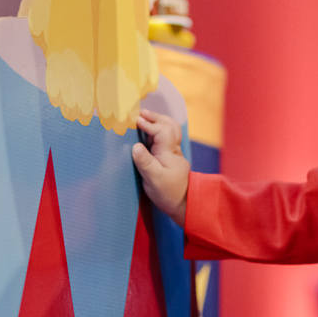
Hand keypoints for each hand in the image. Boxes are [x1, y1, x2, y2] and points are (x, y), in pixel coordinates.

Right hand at [132, 109, 189, 227]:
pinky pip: (166, 137)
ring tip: (144, 118)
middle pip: (169, 125)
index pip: (162, 130)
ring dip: (158, 121)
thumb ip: (144, 162)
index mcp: (169, 152)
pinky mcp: (171, 157)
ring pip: (170, 130)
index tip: (136, 121)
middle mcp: (173, 149)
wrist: (182, 203)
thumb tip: (135, 146)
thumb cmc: (167, 192)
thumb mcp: (153, 179)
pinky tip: (148, 132)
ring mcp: (174, 152)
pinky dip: (158, 129)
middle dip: (155, 117)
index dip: (149, 124)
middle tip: (140, 113)